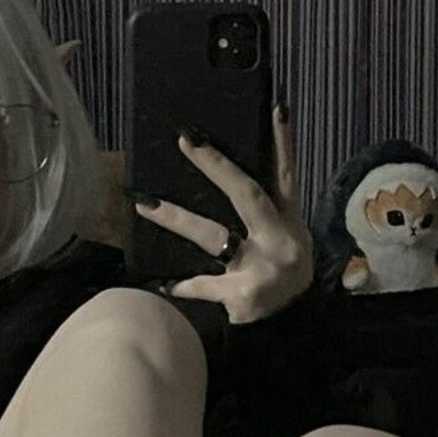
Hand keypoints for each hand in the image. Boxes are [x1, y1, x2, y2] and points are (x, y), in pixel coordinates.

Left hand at [131, 103, 313, 324]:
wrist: (293, 329)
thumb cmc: (283, 277)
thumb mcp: (289, 241)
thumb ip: (266, 212)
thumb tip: (224, 176)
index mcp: (290, 222)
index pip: (286, 174)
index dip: (283, 142)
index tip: (275, 107)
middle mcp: (277, 240)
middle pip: (245, 195)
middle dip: (216, 166)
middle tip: (187, 139)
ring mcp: (260, 267)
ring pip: (212, 236)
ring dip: (176, 218)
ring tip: (144, 203)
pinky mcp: (242, 296)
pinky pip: (202, 285)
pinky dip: (180, 285)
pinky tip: (160, 283)